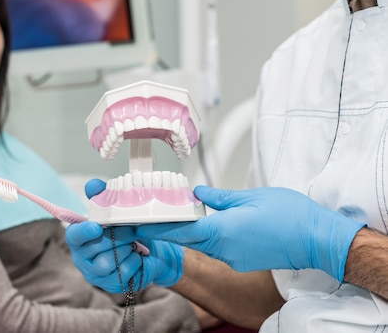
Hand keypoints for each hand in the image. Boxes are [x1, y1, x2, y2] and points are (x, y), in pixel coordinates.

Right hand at [65, 179, 183, 292]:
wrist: (148, 251)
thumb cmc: (124, 229)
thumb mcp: (115, 210)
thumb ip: (101, 195)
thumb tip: (93, 185)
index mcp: (79, 237)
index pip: (73, 235)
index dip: (83, 231)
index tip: (96, 227)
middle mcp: (82, 258)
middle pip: (95, 248)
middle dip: (117, 236)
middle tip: (131, 228)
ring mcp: (96, 274)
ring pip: (107, 263)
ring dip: (125, 249)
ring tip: (133, 242)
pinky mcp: (111, 284)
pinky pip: (122, 273)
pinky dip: (134, 261)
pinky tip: (137, 255)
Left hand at [137, 185, 364, 280]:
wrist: (318, 241)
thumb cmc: (290, 216)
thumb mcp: (251, 196)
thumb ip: (220, 198)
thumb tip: (197, 193)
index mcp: (221, 232)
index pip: (178, 230)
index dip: (155, 226)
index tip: (136, 223)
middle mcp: (224, 250)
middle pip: (186, 239)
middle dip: (166, 228)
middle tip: (149, 217)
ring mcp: (233, 259)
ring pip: (201, 244)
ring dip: (187, 232)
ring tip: (173, 214)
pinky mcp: (242, 261)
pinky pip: (217, 249)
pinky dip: (206, 237)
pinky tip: (205, 224)